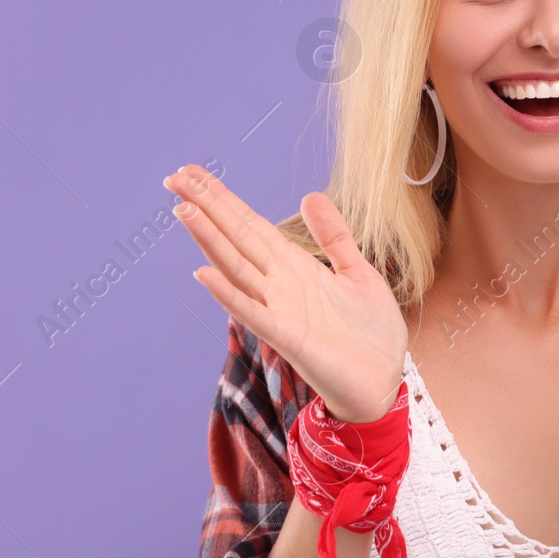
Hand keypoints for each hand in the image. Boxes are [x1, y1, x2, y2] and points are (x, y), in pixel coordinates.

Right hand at [165, 165, 407, 423]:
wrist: (384, 382)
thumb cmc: (371, 334)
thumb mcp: (358, 273)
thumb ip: (334, 237)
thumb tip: (310, 196)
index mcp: (296, 267)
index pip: (251, 226)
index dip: (224, 200)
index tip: (194, 175)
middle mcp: (280, 285)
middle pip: (236, 238)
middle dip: (207, 208)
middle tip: (173, 179)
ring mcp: (280, 311)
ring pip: (236, 268)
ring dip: (209, 240)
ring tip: (183, 211)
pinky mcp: (289, 338)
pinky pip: (253, 312)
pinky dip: (228, 294)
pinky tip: (203, 274)